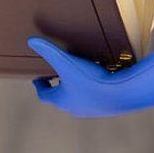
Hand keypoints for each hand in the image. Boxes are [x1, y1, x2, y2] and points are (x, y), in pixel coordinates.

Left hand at [27, 36, 153, 118]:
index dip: (40, 85)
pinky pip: (92, 100)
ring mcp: (90, 110)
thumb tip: (31, 41)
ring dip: (74, 90)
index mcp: (62, 100)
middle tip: (57, 76)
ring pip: (77, 100)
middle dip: (58, 87)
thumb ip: (49, 51)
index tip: (39, 78)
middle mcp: (74, 108)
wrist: (122, 93)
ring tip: (76, 77)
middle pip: (60, 98)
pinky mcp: (105, 109)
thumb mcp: (67, 62)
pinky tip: (95, 82)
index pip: (44, 95)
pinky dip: (89, 92)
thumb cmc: (92, 80)